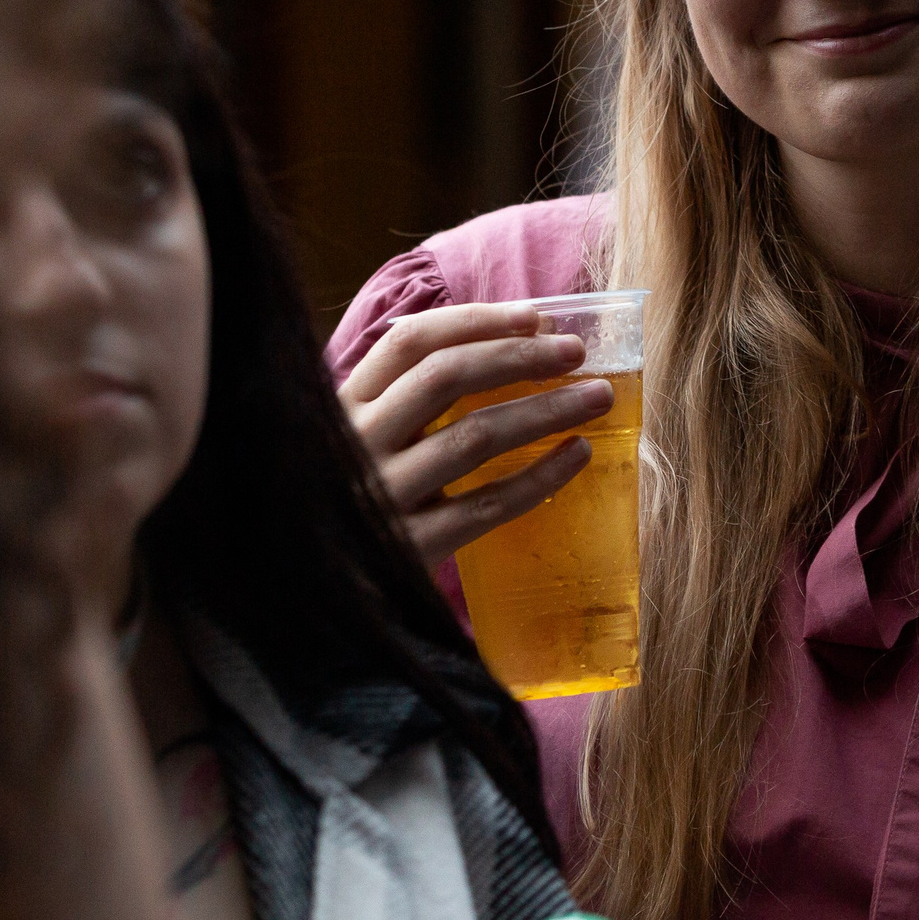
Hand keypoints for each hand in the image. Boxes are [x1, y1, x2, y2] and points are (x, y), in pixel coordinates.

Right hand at [338, 303, 616, 568]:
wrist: (320, 602)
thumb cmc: (355, 500)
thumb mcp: (365, 439)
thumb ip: (417, 395)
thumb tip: (531, 336)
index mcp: (342, 407)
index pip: (408, 344)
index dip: (476, 322)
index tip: (538, 317)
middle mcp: (355, 445)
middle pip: (444, 378)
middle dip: (519, 356)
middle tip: (577, 352)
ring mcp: (380, 497)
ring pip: (474, 436)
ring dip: (545, 410)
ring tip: (598, 398)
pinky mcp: (409, 549)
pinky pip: (488, 505)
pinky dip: (540, 477)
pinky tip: (577, 455)